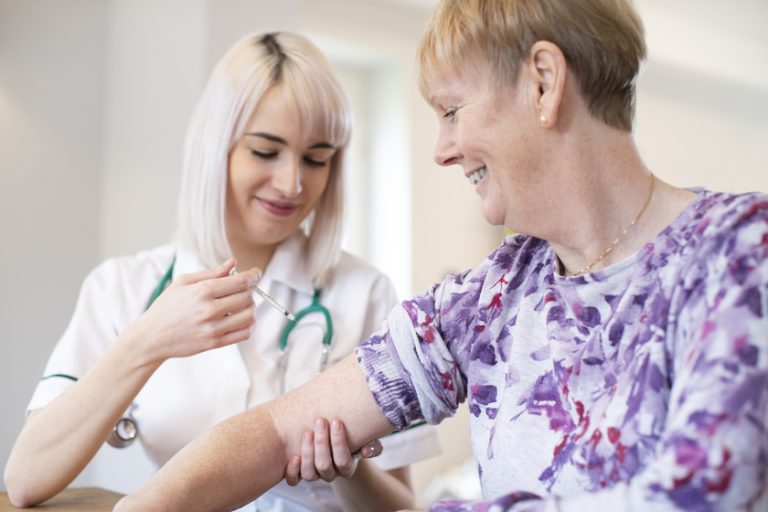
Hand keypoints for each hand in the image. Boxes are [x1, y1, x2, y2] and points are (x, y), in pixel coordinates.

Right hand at [126, 258, 260, 362]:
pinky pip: (244, 334)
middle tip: (244, 289)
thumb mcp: (184, 282)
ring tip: (241, 305)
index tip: (256, 273)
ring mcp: (213, 328)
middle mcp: (210, 310)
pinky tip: (241, 319)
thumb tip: (234, 262)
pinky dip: (249, 325)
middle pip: (247, 297)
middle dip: (250, 291)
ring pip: (249, 315)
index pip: (240, 282)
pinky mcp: (214, 343)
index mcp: (202, 291)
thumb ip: (212, 272)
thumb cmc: (167, 307)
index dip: (253, 276)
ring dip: (250, 308)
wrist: (151, 337)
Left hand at [284, 417, 383, 484]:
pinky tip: (294, 456)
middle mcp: (330, 474)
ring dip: (307, 453)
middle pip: (324, 466)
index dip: (339, 443)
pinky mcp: (300, 473)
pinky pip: (294, 480)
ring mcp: (315, 474)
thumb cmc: (352, 437)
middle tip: (320, 421)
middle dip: (321, 442)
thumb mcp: (365, 439)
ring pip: (309, 473)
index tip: (337, 421)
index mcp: (347, 467)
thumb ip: (372, 445)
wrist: (335, 440)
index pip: (343, 461)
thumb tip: (367, 450)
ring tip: (307, 433)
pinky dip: (292, 471)